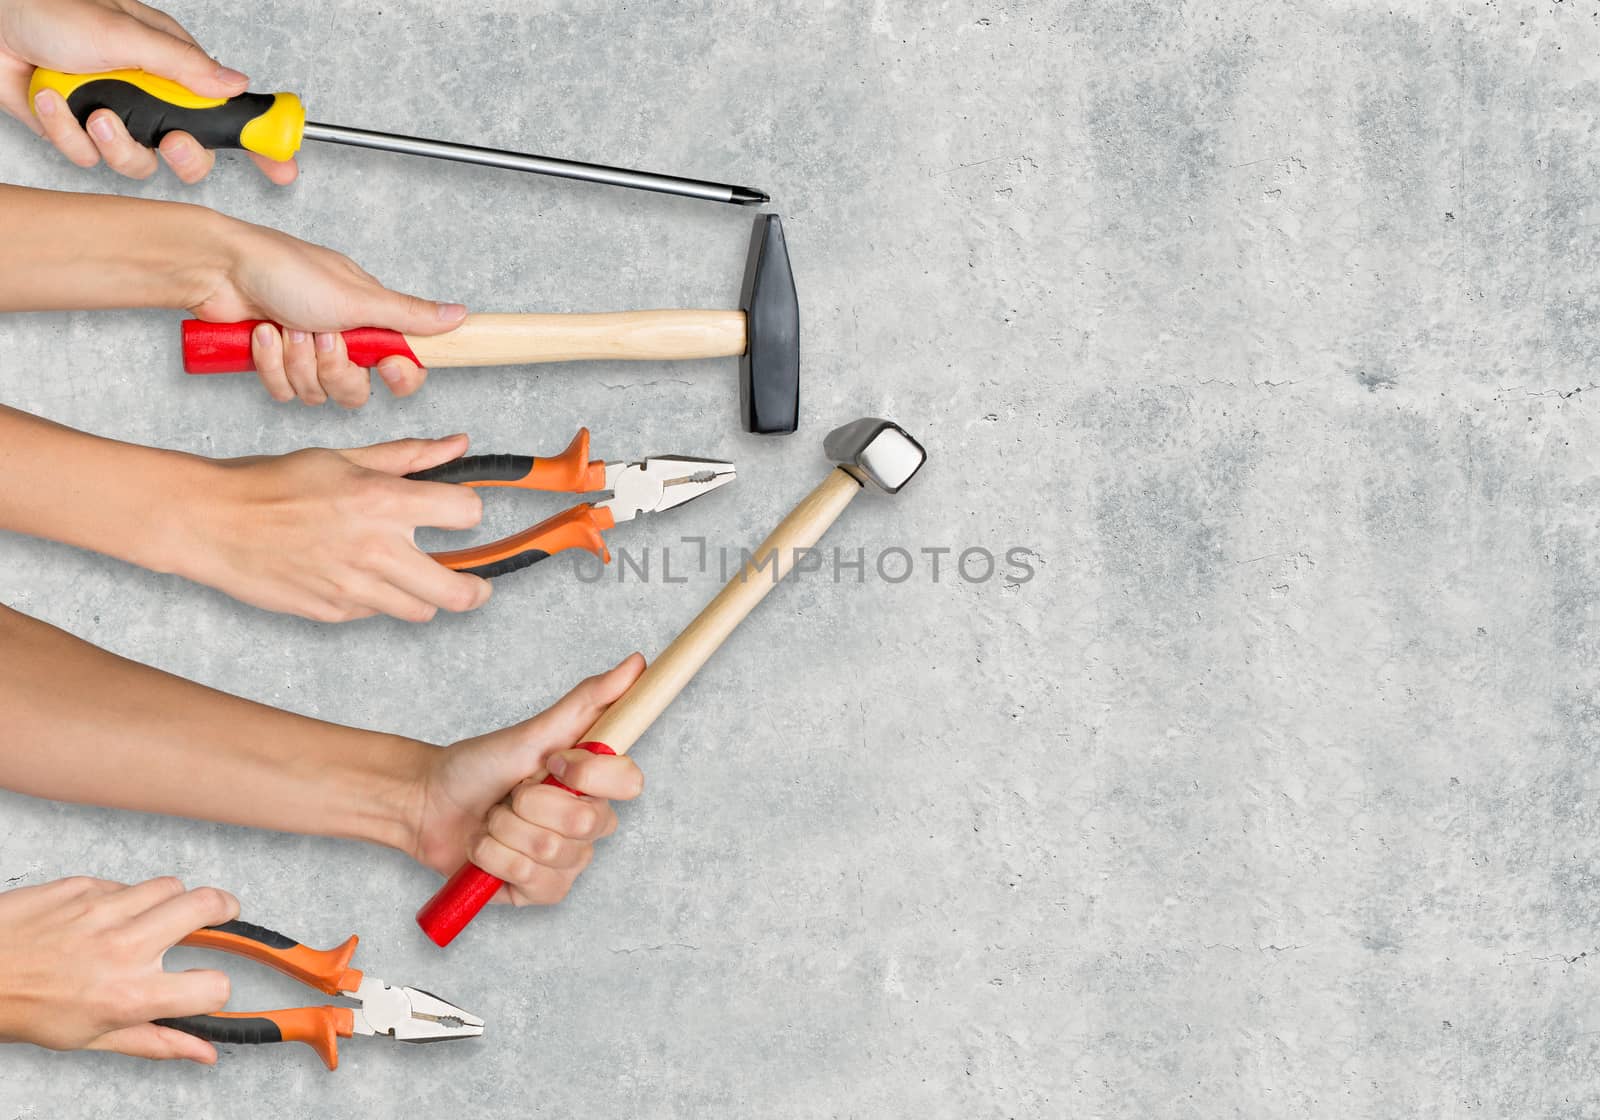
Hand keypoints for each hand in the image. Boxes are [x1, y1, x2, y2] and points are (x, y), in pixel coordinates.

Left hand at [0, 0, 293, 183]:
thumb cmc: (46, 7)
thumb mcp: (127, 34)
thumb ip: (186, 69)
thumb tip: (235, 86)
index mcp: (171, 67)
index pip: (228, 108)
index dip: (259, 139)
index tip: (283, 164)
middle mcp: (147, 94)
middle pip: (192, 152)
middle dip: (181, 154)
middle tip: (172, 141)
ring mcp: (114, 115)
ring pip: (138, 162)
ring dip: (111, 141)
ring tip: (91, 109)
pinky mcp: (77, 131)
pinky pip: (88, 158)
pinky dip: (65, 130)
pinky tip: (51, 98)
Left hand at [0, 876, 236, 1062]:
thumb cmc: (23, 1009)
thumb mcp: (91, 1037)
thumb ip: (157, 1041)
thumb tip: (203, 1051)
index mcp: (129, 996)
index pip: (212, 985)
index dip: (216, 989)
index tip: (206, 987)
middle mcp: (122, 949)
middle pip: (207, 905)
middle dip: (225, 908)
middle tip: (223, 913)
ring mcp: (102, 911)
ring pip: (170, 886)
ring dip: (173, 900)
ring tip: (158, 916)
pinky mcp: (81, 886)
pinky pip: (124, 883)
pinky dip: (124, 897)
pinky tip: (106, 917)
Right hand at [176, 434, 491, 623]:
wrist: (211, 522)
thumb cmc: (271, 484)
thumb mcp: (344, 457)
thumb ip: (408, 456)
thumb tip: (457, 447)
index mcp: (383, 502)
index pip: (466, 514)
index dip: (469, 510)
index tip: (462, 512)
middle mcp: (375, 550)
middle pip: (459, 591)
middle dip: (476, 587)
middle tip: (477, 583)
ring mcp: (353, 589)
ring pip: (423, 611)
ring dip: (427, 596)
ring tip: (415, 577)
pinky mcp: (332, 613)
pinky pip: (376, 615)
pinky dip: (379, 600)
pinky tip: (360, 577)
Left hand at [192, 219, 466, 405]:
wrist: (219, 269)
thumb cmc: (285, 269)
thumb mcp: (358, 296)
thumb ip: (410, 315)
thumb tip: (459, 316)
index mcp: (369, 321)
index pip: (403, 368)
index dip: (397, 376)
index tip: (385, 365)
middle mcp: (342, 339)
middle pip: (357, 391)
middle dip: (332, 368)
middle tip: (319, 334)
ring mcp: (307, 354)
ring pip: (317, 395)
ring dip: (296, 362)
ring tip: (284, 326)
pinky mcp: (274, 364)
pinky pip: (282, 393)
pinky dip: (269, 364)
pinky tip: (261, 333)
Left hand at [413, 656, 647, 904]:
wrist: (428, 803)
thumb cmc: (479, 765)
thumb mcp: (533, 730)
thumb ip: (589, 700)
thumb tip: (636, 664)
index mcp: (595, 783)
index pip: (629, 782)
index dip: (588, 773)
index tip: (552, 761)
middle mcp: (589, 823)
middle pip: (585, 823)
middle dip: (530, 804)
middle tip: (511, 794)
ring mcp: (568, 861)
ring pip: (552, 853)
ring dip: (505, 831)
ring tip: (492, 820)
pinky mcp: (542, 891)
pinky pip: (532, 881)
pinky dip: (495, 860)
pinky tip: (486, 850)